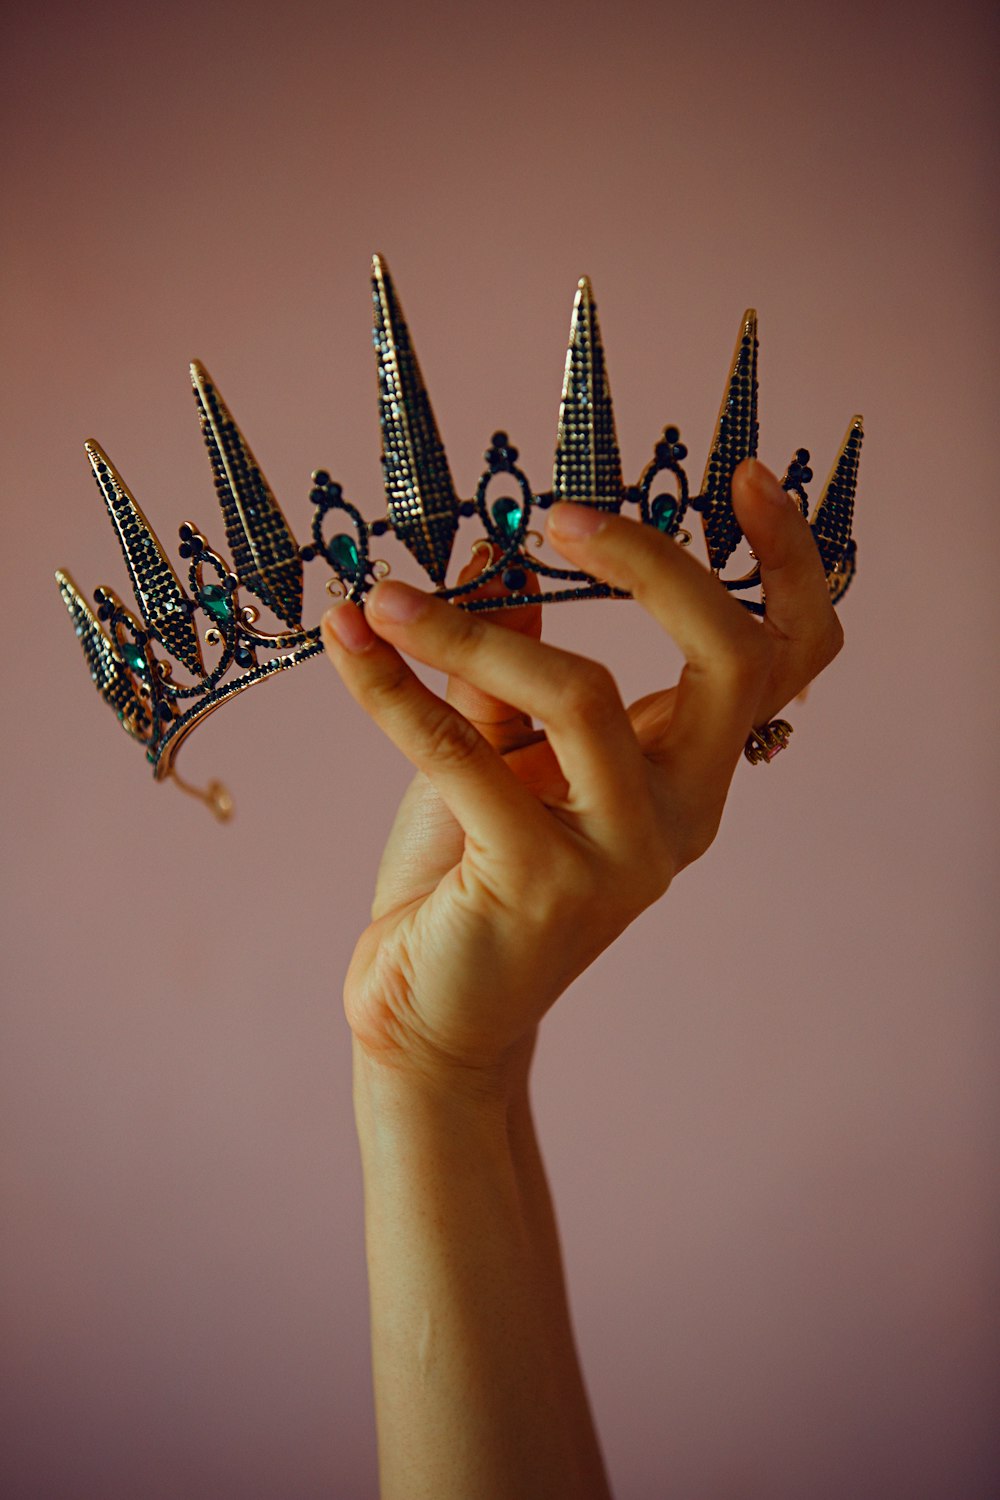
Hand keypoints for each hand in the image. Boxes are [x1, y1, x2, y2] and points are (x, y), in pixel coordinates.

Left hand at [321, 458, 841, 1085]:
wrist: (431, 1012)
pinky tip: (349, 647)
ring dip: (467, 628)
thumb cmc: (472, 875)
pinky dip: (396, 691)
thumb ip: (512, 664)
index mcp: (689, 773)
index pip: (783, 660)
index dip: (784, 566)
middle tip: (556, 514)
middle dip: (654, 564)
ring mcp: (620, 856)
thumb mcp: (500, 751)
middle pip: (727, 660)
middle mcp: (680, 814)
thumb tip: (503, 555)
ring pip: (580, 695)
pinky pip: (464, 753)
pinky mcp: (542, 886)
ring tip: (382, 598)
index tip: (739, 477)